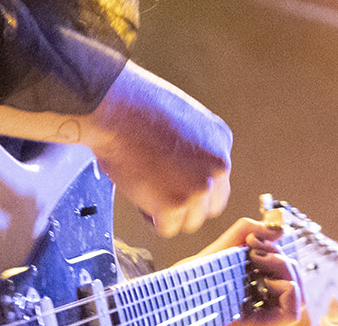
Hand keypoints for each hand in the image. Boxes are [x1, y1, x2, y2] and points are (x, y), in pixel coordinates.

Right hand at [84, 62, 232, 236]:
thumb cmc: (138, 109)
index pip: (217, 181)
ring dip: (169, 213)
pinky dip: (152, 219)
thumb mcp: (185, 122)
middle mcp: (219, 165)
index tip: (173, 180)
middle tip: (159, 191)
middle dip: (186, 205)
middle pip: (210, 206)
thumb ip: (195, 150)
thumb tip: (186, 173)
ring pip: (191, 221)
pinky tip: (141, 195)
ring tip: (147, 188)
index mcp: (221, 141)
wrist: (116, 109)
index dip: (191, 185)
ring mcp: (200, 185)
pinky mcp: (176, 202)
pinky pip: (168, 228)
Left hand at [184, 217, 306, 325]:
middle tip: (256, 250)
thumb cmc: (185, 282)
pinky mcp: (257, 325)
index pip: (286, 274)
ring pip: (299, 297)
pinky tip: (265, 280)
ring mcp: (261, 318)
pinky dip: (286, 290)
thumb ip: (244, 234)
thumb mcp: (216, 252)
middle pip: (297, 283)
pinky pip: (291, 312)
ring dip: (286, 271)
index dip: (280, 253)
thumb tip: (280, 228)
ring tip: (259, 261)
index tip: (254, 240)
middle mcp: (260, 307)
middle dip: (283, 259)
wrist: (166, 302)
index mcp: (253, 290)